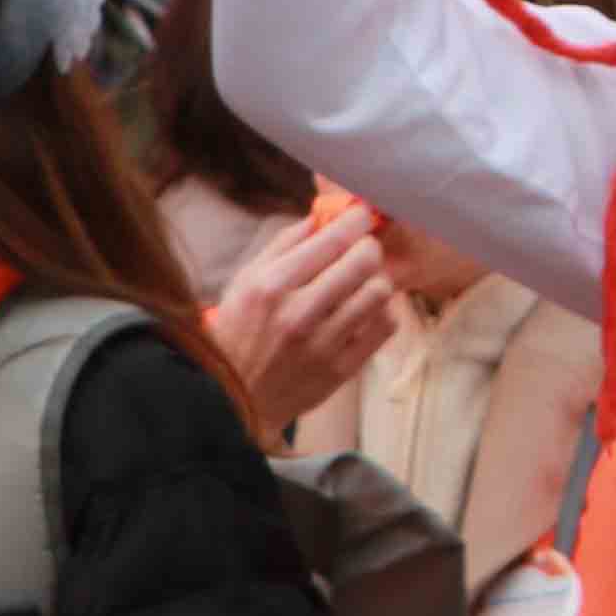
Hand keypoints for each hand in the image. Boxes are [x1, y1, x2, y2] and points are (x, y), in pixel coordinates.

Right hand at [206, 198, 402, 433]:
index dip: (356, 220)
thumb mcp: (244, 281)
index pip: (332, 240)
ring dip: (375, 279)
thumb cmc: (236, 332)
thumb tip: (321, 218)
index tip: (361, 216)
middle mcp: (298, 313)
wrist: (230, 400)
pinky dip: (381, 312)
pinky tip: (364, 311)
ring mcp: (323, 345)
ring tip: (360, 283)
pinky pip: (385, 327)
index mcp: (271, 286)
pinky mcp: (341, 370)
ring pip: (380, 291)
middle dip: (368, 247)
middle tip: (361, 250)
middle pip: (365, 260)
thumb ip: (282, 245)